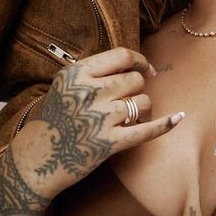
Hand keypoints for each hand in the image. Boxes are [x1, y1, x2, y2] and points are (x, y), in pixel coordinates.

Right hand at [33, 47, 183, 192]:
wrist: (37, 159)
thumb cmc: (54, 121)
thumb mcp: (64, 87)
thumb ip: (93, 73)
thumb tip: (134, 66)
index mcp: (76, 74)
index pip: (121, 56)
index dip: (139, 61)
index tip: (146, 70)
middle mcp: (88, 93)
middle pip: (134, 80)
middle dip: (137, 89)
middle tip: (129, 102)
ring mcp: (99, 119)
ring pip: (142, 102)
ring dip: (143, 109)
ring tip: (131, 118)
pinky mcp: (109, 143)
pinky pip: (146, 130)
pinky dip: (164, 124)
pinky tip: (178, 118)